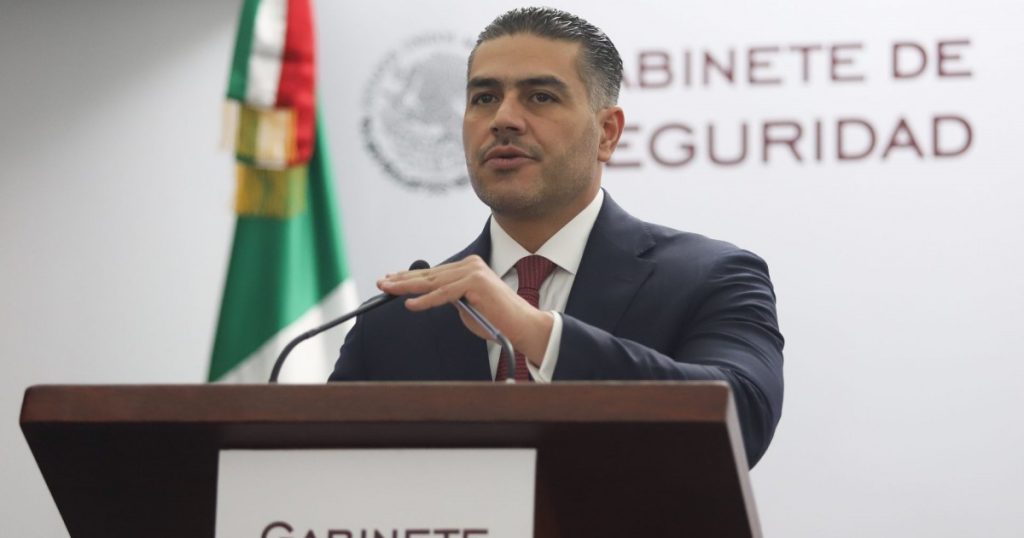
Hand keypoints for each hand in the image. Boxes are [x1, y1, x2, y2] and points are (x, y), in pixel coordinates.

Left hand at [377, 255, 553, 364]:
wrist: (520, 325)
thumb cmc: (495, 320)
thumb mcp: (466, 305)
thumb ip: (449, 297)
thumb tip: (425, 295)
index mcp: (468, 267)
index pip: (433, 272)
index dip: (410, 276)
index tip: (390, 278)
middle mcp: (470, 265)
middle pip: (429, 274)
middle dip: (403, 280)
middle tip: (382, 283)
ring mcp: (473, 272)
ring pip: (433, 282)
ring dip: (407, 287)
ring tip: (388, 290)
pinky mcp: (475, 284)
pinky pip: (444, 294)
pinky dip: (426, 301)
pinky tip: (409, 304)